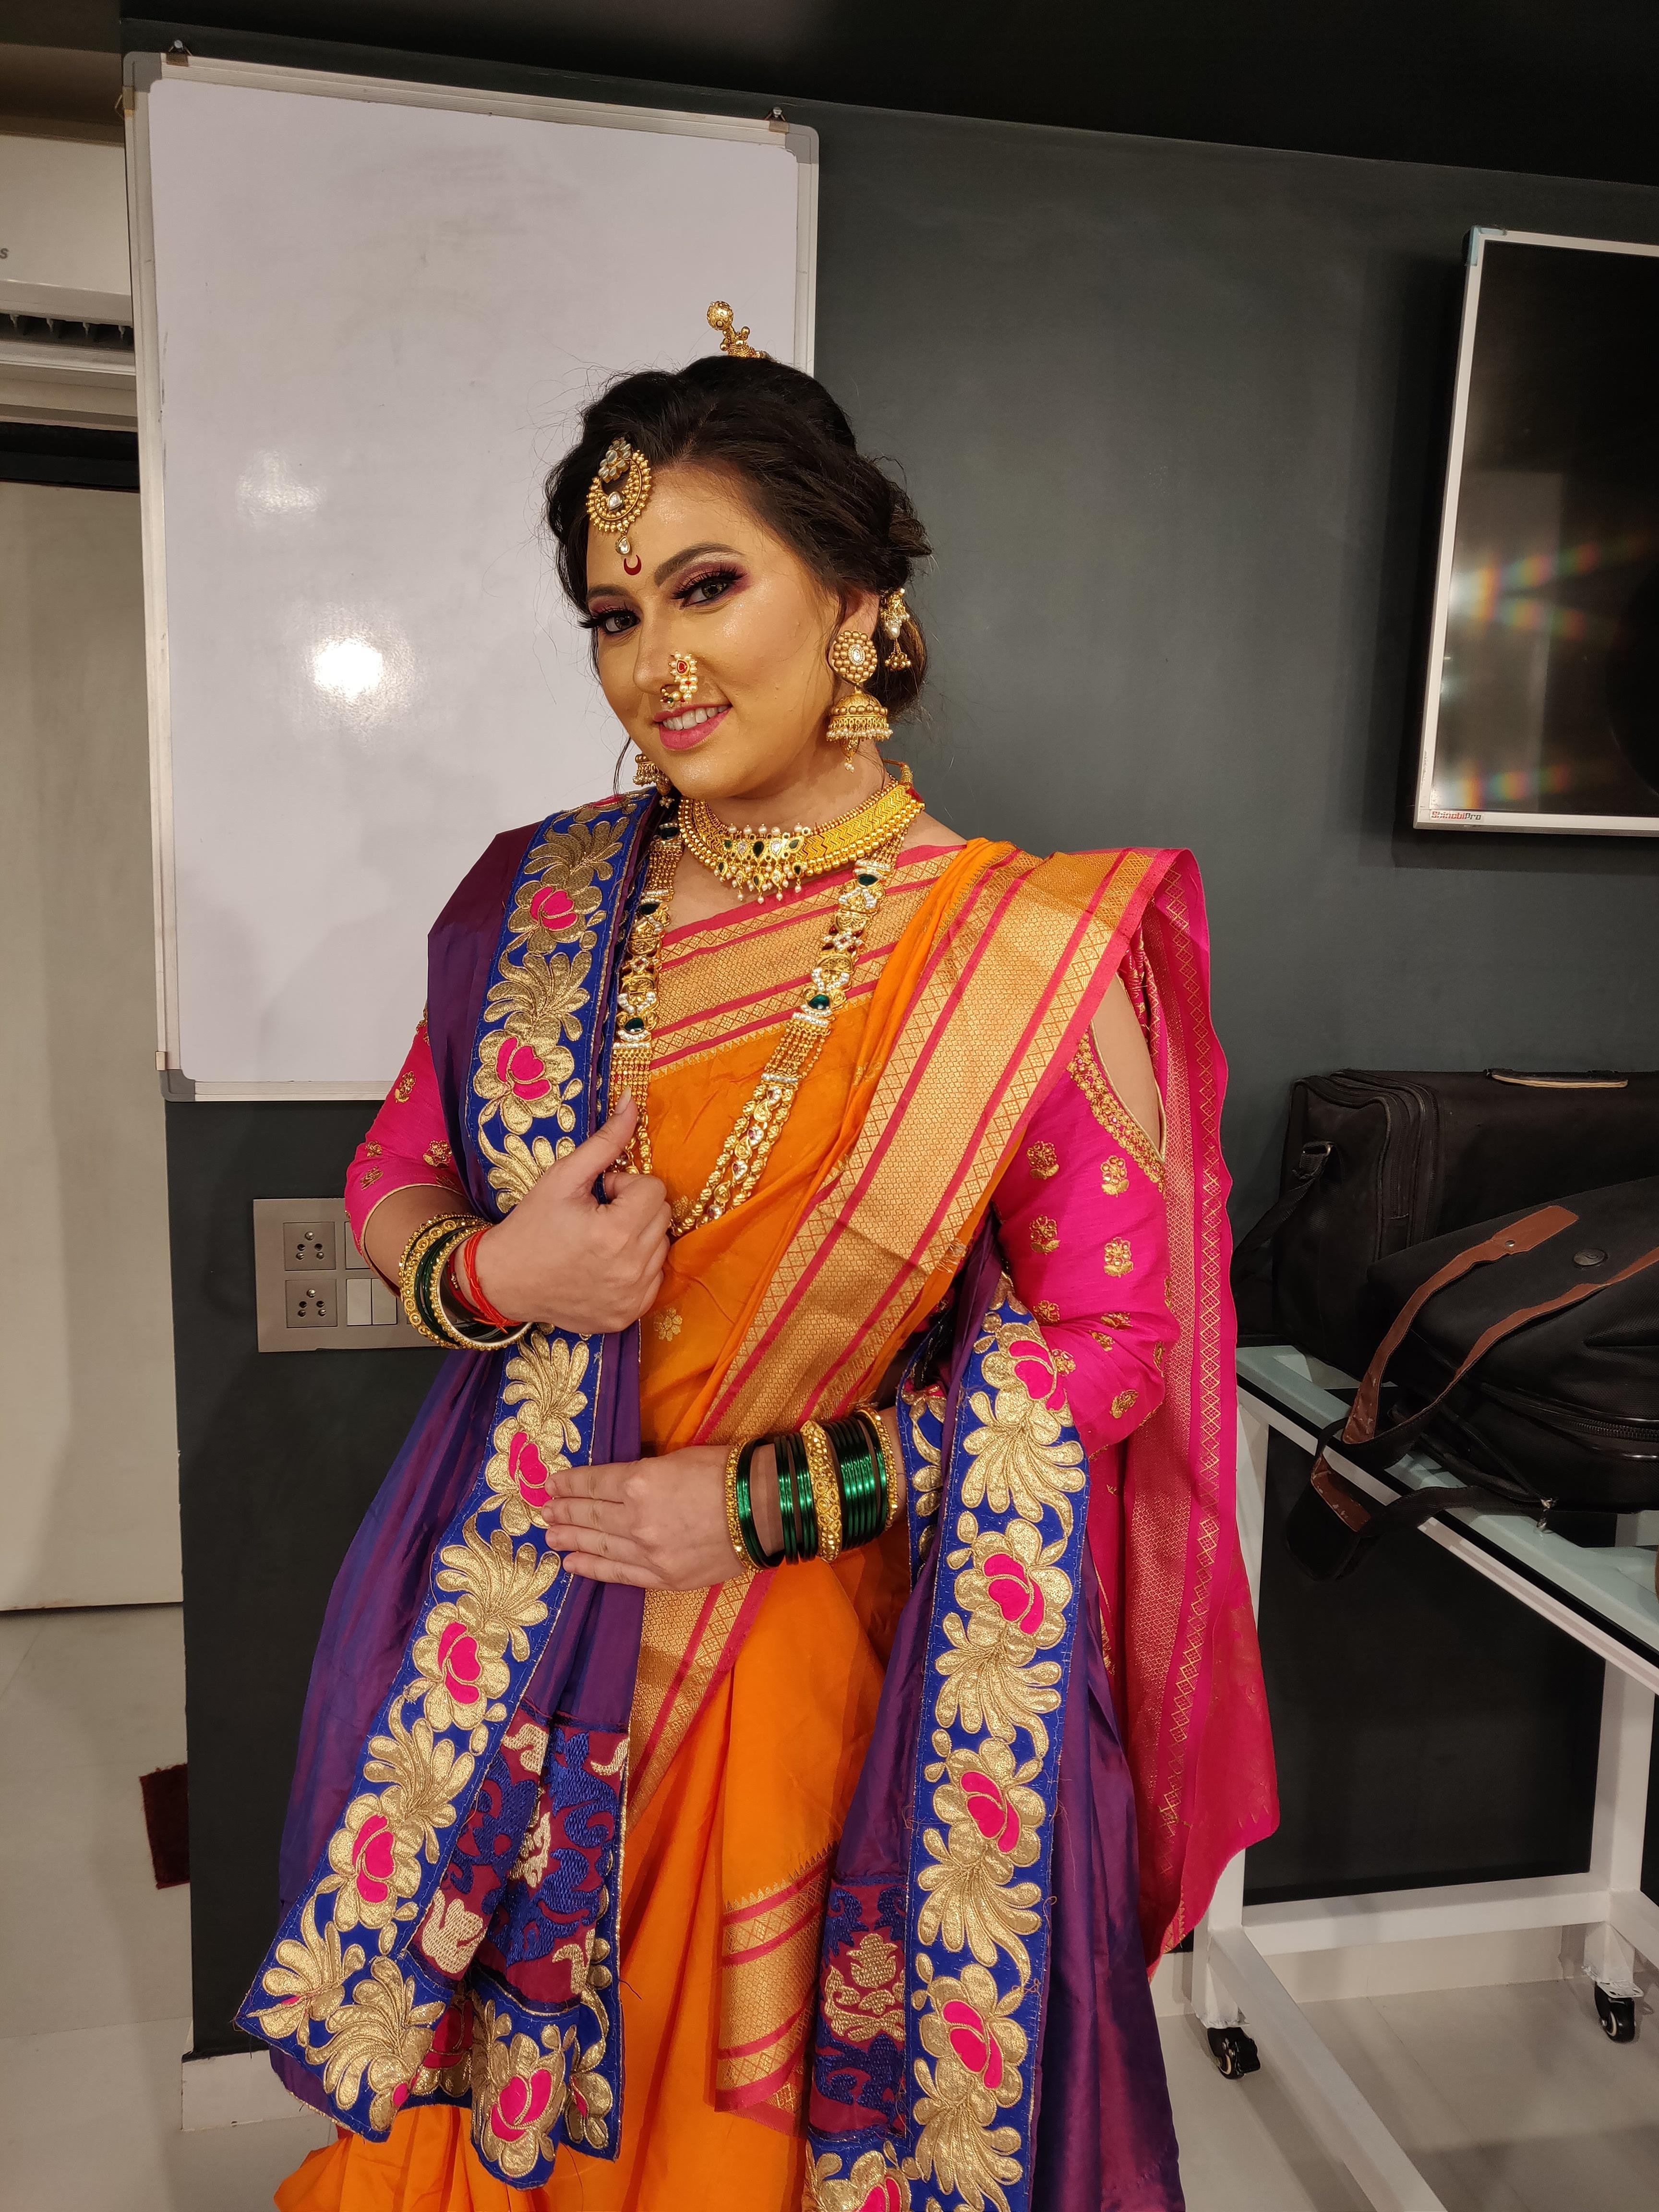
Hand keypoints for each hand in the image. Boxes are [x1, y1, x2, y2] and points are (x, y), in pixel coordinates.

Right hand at [471, 1095, 670, 1334]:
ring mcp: (633, 1297)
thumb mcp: (563, 1177)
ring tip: (600, 1240)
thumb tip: (634, 1099)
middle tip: (597, 1215)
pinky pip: (655, 1278)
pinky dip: (637, 1267)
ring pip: (662, 1246)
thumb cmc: (531, 1225)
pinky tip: (605, 1265)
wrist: (503, 1281)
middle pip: (662, 1216)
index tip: (597, 1196)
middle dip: (634, 1208)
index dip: (624, 1186)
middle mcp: (631, 1269)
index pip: (654, 1189)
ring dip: (638, 1236)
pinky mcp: (629, 1314)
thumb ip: (605, 1140)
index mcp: (616, 1233)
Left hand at [542, 1446, 748, 1590]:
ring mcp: (649, 1553)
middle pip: (591, 1516)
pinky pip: (620, 1574)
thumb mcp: (678, 1457)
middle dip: (564, 1512)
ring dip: (572, 1539)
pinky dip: (593, 1569)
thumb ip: (643, 1474)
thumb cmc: (726, 1471)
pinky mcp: (664, 1578)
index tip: (551, 1484)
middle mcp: (637, 1520)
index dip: (570, 1484)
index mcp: (640, 1482)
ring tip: (550, 1536)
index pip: (594, 1484)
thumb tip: (618, 1485)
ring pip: (600, 1546)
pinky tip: (572, 1564)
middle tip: (544, 1512)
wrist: (767, 1508)